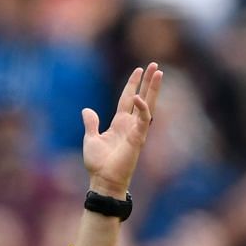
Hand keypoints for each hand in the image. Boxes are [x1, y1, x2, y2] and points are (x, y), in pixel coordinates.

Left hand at [81, 62, 163, 197]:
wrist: (103, 180)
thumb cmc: (99, 164)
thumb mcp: (91, 138)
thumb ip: (91, 123)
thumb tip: (86, 110)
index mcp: (119, 123)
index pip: (127, 99)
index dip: (133, 84)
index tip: (139, 70)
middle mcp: (130, 124)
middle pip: (142, 97)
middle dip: (148, 82)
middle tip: (154, 65)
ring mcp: (136, 130)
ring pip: (147, 104)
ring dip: (153, 89)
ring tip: (158, 72)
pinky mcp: (138, 138)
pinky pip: (143, 120)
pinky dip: (142, 109)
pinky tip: (140, 98)